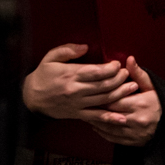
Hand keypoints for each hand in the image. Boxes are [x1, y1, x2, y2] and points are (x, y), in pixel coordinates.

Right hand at [22, 43, 137, 120]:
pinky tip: (122, 118)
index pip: (96, 71)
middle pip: (104, 85)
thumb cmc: (42, 75)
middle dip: (120, 79)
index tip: (118, 64)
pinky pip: (96, 116)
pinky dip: (110, 118)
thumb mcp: (50, 57)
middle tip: (128, 74)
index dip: (111, 68)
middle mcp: (76, 89)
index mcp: (71, 74)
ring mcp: (78, 103)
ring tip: (132, 88)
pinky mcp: (78, 114)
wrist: (31, 97)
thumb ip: (68, 50)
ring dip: (120, 94)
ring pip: (104, 100)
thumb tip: (85, 47)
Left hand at [83, 55, 161, 146]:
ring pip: (109, 127)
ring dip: (96, 121)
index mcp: (141, 103)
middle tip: (85, 102)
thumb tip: (128, 59)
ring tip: (86, 113)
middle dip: (96, 108)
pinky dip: (102, 132)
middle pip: (109, 113)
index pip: (114, 100)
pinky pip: (113, 138)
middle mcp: (137, 120)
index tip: (92, 92)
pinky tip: (96, 125)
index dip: (101, 96)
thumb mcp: (151, 86)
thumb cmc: (160, 102)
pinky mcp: (134, 142)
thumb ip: (138, 74)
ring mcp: (135, 133)